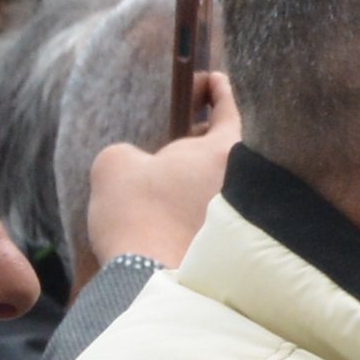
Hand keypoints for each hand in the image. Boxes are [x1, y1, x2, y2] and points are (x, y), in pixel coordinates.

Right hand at [81, 88, 240, 274]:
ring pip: (219, 188)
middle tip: (177, 142)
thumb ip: (127, 152)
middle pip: (226, 151)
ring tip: (164, 189)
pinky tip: (165, 224)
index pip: (229, 109)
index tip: (211, 81)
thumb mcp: (114, 166)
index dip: (218, 91)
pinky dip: (194, 215)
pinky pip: (213, 220)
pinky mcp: (231, 250)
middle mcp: (245, 181)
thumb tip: (134, 163)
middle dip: (202, 144)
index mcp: (225, 150)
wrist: (151, 278)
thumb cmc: (137, 214)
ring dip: (195, 184)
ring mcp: (242, 218)